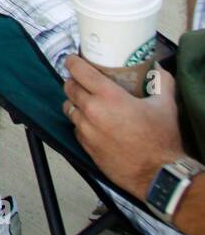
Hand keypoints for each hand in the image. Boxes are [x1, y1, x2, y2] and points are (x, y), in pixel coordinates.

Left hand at [63, 55, 184, 201]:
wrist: (157, 174)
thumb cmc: (161, 139)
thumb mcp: (165, 105)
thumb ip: (161, 82)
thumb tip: (157, 69)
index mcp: (108, 96)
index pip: (79, 71)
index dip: (73, 62)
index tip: (73, 59)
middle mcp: (91, 110)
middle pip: (69, 88)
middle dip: (73, 81)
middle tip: (83, 80)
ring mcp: (85, 130)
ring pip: (68, 108)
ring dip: (75, 102)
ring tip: (87, 102)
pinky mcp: (84, 146)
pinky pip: (75, 127)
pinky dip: (80, 122)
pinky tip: (93, 123)